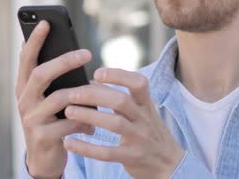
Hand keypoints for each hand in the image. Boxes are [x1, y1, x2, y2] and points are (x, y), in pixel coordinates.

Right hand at [15, 21, 94, 178]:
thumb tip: (79, 53)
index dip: (34, 41)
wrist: (45, 158)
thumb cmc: (53, 120)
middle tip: (87, 52)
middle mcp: (24, 101)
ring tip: (99, 91)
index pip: (27, 59)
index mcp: (25, 88)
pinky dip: (84, 122)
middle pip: (41, 74)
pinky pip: (67, 124)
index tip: (46, 22)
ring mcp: (31, 119)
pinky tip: (92, 125)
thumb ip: (59, 80)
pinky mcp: (41, 137)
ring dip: (82, 94)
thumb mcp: (52, 98)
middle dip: (64, 61)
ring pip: (59, 99)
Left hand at [62, 68, 184, 178]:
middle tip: (73, 94)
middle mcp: (145, 119)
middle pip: (121, 101)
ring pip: (114, 124)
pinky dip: (87, 148)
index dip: (119, 75)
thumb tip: (95, 81)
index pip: (139, 83)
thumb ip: (122, 98)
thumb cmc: (150, 133)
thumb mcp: (143, 113)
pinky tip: (70, 143)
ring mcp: (140, 139)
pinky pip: (107, 153)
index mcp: (147, 105)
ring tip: (68, 111)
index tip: (97, 73)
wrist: (170, 164)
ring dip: (89, 115)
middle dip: (95, 95)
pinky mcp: (132, 157)